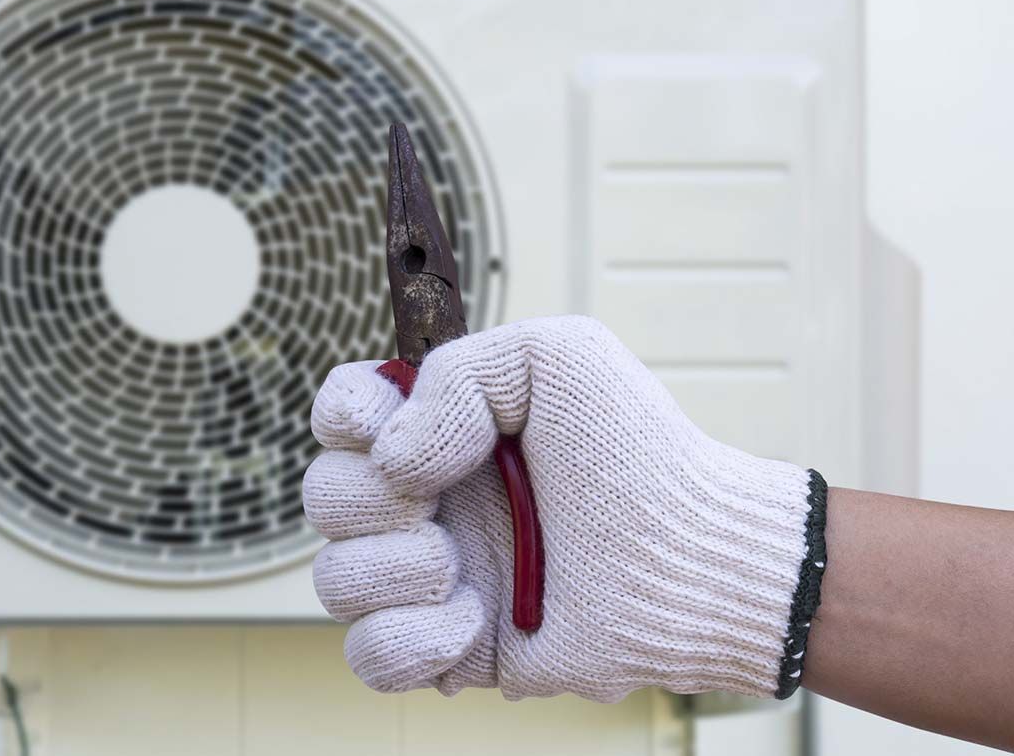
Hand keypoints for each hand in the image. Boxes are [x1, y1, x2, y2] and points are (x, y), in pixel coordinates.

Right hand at [303, 316, 824, 701]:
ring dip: (392, 570)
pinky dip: (409, 641)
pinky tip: (474, 621)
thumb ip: (455, 371)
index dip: (345, 418)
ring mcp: (433, 576)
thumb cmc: (636, 451)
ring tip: (460, 569)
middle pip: (324, 496)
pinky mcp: (449, 648)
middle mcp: (427, 500)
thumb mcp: (557, 357)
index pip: (341, 412)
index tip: (386, 427)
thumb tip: (392, 456)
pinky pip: (368, 656)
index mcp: (440, 429)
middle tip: (436, 501)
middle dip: (371, 501)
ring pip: (333, 579)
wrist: (689, 558)